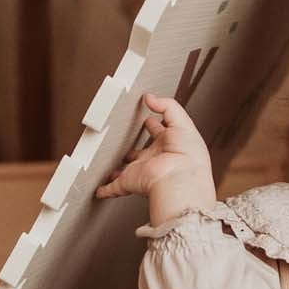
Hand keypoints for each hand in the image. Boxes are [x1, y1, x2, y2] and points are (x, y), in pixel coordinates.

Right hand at [94, 92, 216, 220]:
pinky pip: (114, 187)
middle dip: (135, 148)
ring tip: (111, 163)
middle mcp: (156, 159)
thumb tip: (151, 98)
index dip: (154, 125)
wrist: (180, 180)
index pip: (159, 132)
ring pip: (127, 170)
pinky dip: (105, 190)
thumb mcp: (182, 122)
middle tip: (126, 140)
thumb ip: (167, 106)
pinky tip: (100, 190)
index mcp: (170, 145)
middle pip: (142, 152)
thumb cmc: (188, 156)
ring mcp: (142, 171)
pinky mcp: (130, 182)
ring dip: (120, 169)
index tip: (147, 119)